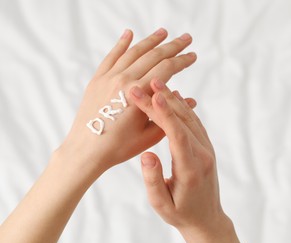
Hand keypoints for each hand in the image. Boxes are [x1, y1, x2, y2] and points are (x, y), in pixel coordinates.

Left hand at [59, 28, 196, 172]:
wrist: (86, 151)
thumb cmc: (119, 147)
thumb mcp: (150, 135)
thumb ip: (169, 114)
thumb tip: (190, 101)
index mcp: (139, 93)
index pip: (167, 69)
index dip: (182, 60)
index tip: (193, 55)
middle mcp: (124, 80)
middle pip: (153, 56)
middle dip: (173, 46)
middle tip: (186, 38)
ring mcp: (108, 78)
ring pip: (133, 52)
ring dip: (150, 41)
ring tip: (164, 32)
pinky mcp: (97, 80)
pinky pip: (111, 56)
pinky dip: (121, 44)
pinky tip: (129, 34)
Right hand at [130, 79, 249, 242]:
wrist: (207, 218)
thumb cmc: (180, 214)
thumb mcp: (162, 205)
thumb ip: (153, 180)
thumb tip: (147, 155)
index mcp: (191, 169)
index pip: (176, 136)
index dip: (164, 115)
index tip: (150, 97)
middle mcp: (203, 155)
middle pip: (182, 122)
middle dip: (163, 101)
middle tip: (146, 83)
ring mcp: (207, 149)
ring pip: (190, 119)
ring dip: (173, 100)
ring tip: (156, 83)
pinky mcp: (206, 147)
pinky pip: (194, 123)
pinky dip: (182, 108)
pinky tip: (172, 96)